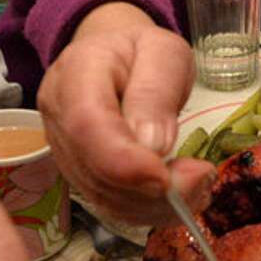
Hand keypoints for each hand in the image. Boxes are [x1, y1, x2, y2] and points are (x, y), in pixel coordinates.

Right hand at [38, 6, 212, 225]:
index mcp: (76, 73)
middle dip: (150, 189)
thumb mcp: (162, 53)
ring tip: (197, 181)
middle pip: (94, 170)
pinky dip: (149, 209)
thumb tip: (153, 146)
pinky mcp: (79, 174)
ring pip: (102, 196)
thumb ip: (156, 93)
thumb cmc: (140, 51)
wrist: (114, 56)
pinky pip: (110, 204)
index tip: (166, 177)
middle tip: (201, 177)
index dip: (124, 161)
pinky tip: (179, 193)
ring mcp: (64, 150)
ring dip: (154, 204)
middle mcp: (59, 116)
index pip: (87, 125)